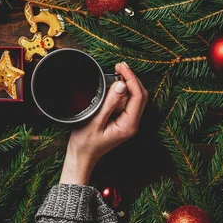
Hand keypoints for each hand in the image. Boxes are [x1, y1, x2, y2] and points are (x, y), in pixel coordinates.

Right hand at [60, 62, 147, 184]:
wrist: (81, 157)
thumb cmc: (85, 143)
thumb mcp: (95, 121)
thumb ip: (109, 103)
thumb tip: (121, 85)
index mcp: (128, 125)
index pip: (138, 96)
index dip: (131, 78)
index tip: (121, 67)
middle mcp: (132, 123)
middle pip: (141, 95)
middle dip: (132, 78)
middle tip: (120, 65)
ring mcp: (128, 122)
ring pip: (135, 98)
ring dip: (129, 83)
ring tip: (118, 70)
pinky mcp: (122, 120)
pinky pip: (127, 102)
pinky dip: (123, 90)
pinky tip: (115, 83)